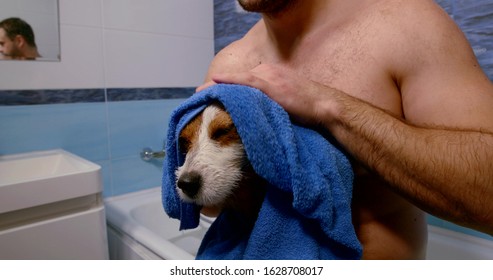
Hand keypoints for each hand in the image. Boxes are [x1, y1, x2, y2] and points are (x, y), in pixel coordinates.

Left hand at [209, 63, 337, 127]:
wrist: (325, 108)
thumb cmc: (309, 110)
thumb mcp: (286, 103)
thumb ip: (270, 104)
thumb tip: (255, 117)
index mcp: (272, 75)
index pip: (244, 79)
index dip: (228, 86)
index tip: (213, 93)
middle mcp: (269, 71)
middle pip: (238, 79)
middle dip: (219, 86)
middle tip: (201, 93)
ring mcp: (270, 76)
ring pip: (238, 80)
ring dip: (218, 86)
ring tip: (200, 92)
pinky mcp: (271, 85)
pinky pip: (245, 81)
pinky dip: (229, 80)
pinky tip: (215, 82)